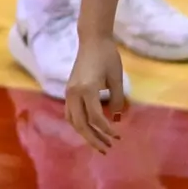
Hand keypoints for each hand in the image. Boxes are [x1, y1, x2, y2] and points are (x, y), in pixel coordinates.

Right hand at [64, 35, 125, 152]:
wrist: (92, 39)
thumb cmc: (108, 56)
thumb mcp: (117, 78)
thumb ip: (118, 99)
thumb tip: (117, 118)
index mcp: (87, 89)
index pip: (96, 118)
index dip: (107, 130)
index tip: (118, 136)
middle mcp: (74, 93)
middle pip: (81, 124)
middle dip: (94, 139)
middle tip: (107, 149)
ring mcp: (69, 92)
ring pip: (73, 120)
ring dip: (85, 134)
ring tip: (99, 142)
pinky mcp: (69, 90)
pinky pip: (70, 113)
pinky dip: (79, 124)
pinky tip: (90, 128)